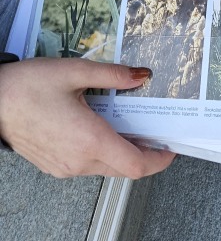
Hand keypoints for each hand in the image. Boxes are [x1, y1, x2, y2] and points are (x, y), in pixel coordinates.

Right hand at [0, 59, 175, 178]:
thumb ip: (114, 75)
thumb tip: (141, 76)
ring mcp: (65, 168)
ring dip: (120, 152)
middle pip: (123, 169)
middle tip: (152, 131)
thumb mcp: (76, 72)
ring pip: (105, 168)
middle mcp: (79, 162)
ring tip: (125, 124)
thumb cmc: (28, 86)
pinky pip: (87, 166)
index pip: (136, 165)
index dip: (159, 160)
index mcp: (90, 140)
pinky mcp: (54, 167)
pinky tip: (99, 129)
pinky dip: (101, 152)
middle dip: (143, 153)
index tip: (171, 148)